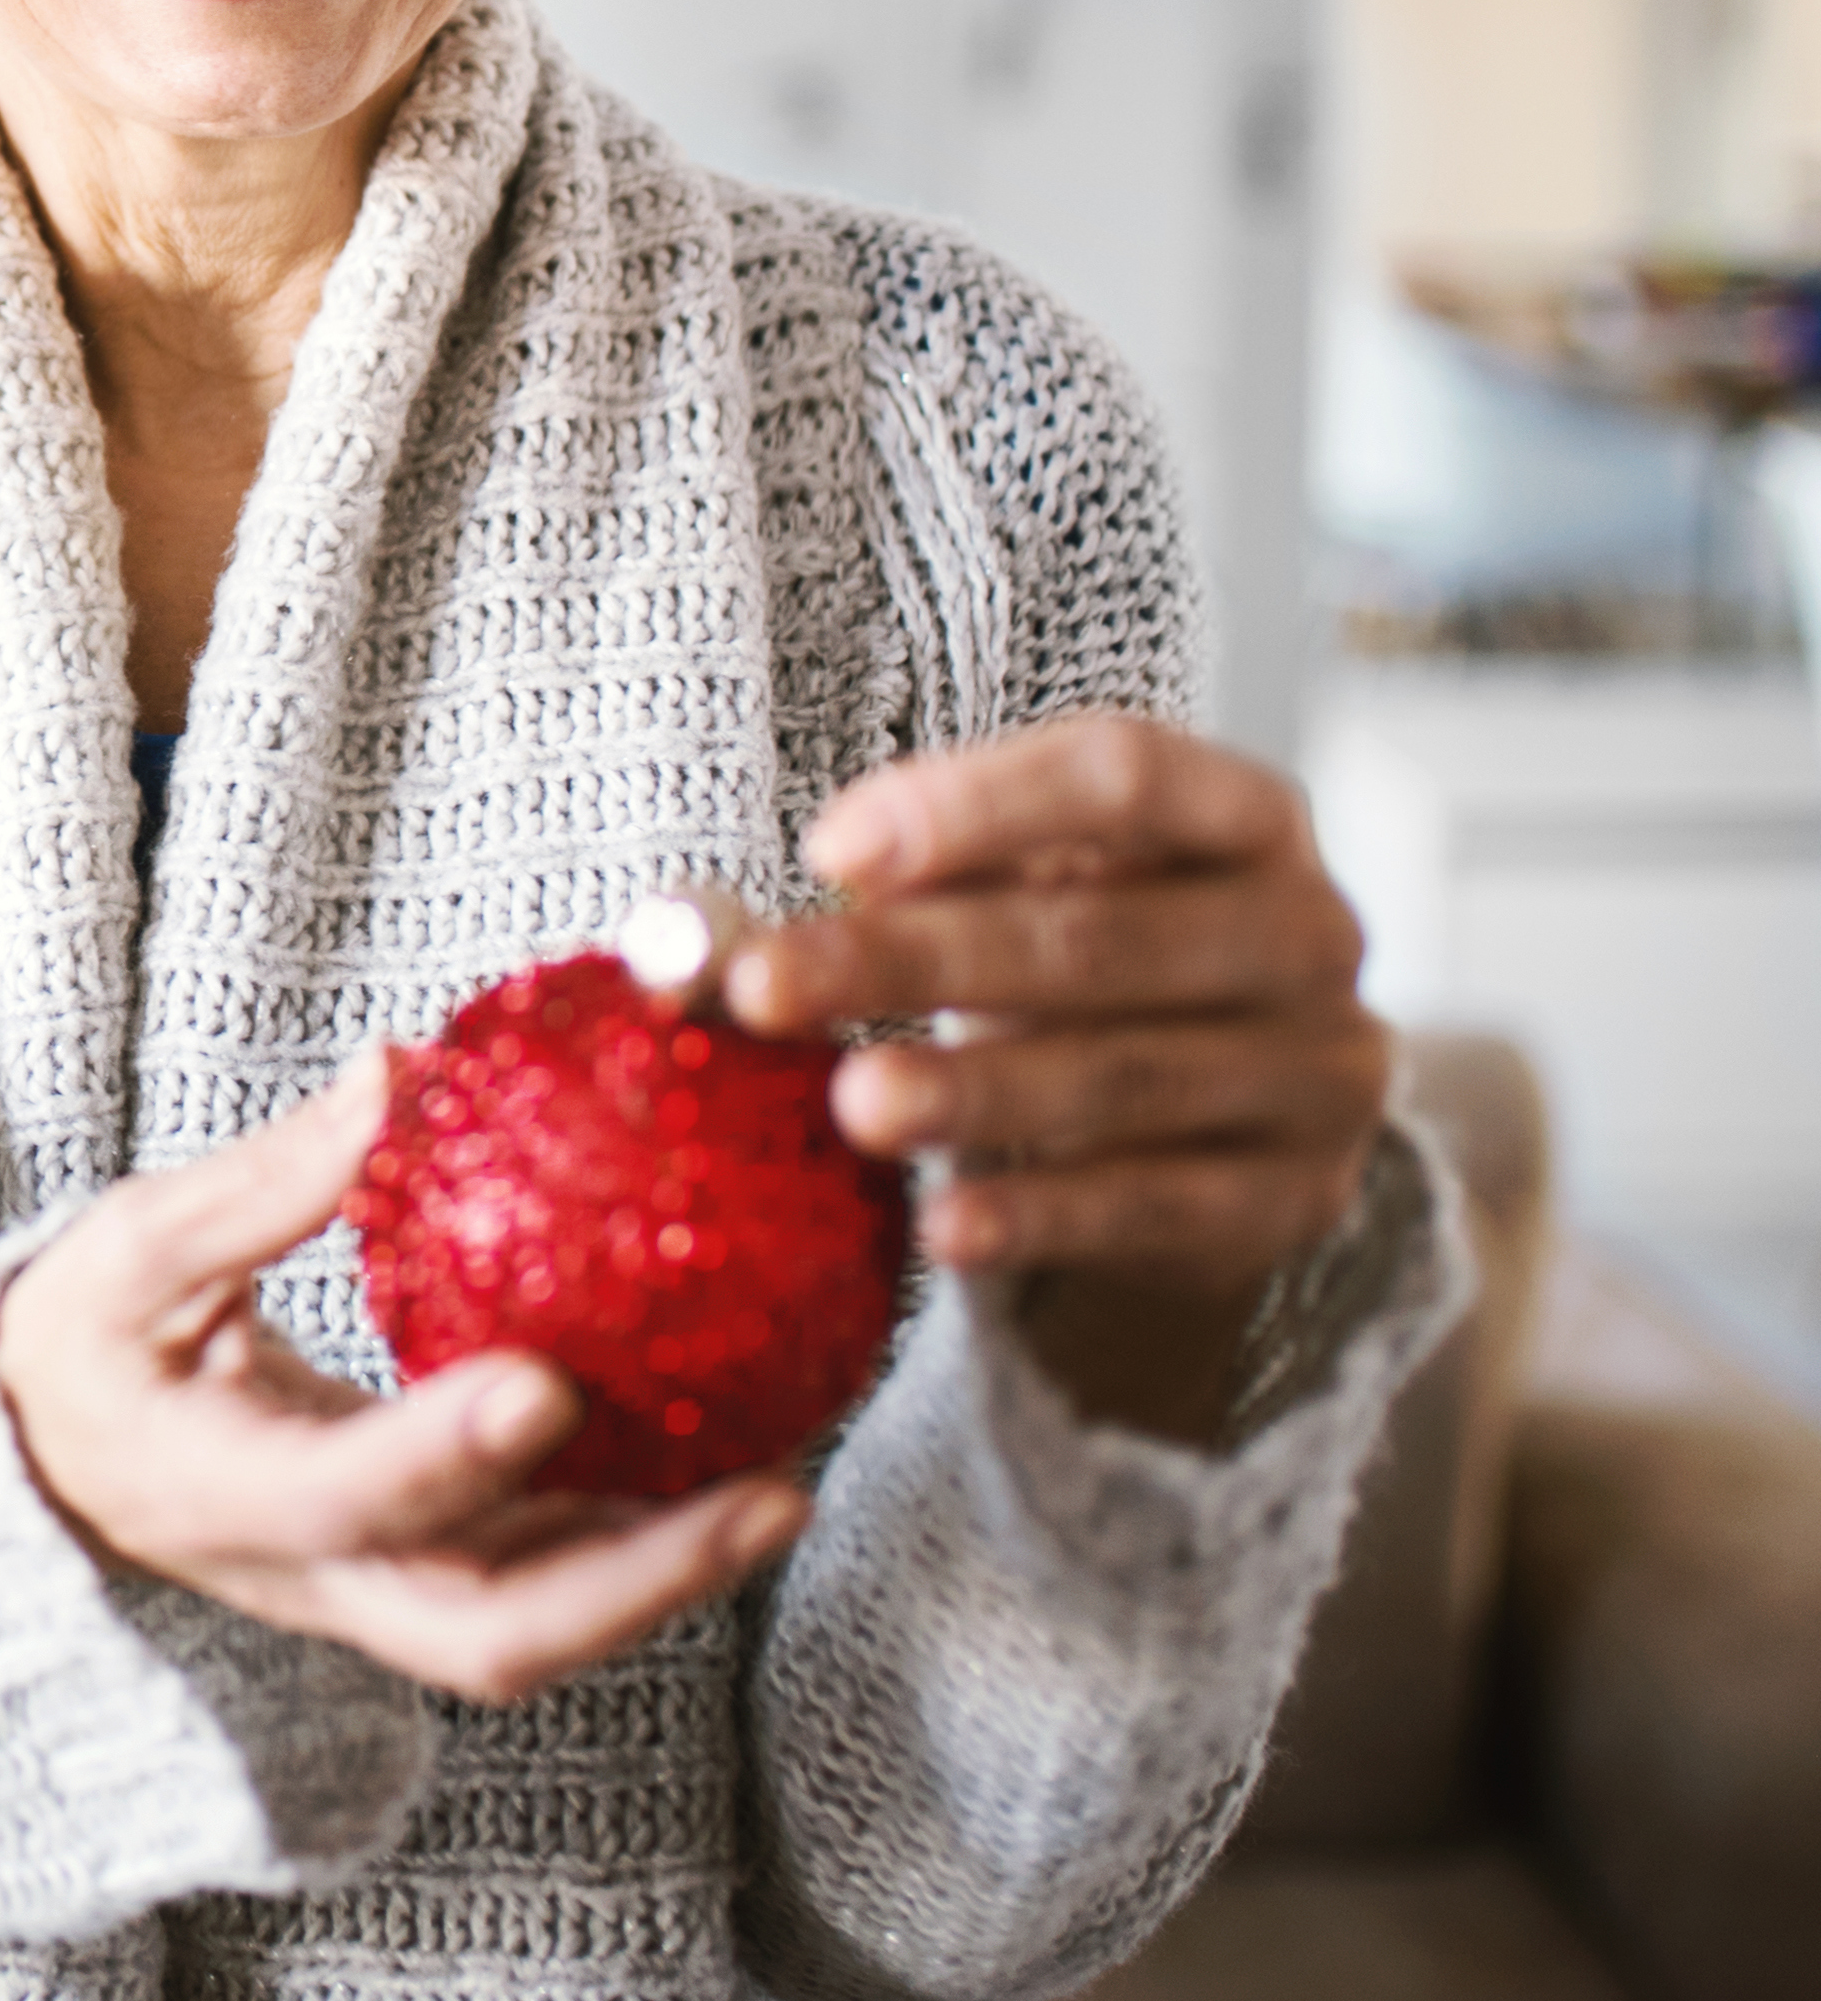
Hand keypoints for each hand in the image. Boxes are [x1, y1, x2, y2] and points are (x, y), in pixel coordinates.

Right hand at [0, 1056, 811, 1703]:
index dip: (444, 1454)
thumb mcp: (134, 1249)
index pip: (343, 1494)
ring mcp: (371, 1596)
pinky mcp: (417, 1583)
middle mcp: (310, 1573)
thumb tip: (395, 1075)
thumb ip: (264, 1180)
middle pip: (487, 1632)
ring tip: (781, 1488)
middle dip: (635, 1580)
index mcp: (219, 1487)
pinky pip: (542, 1587)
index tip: (545, 1383)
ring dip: (665, 1575)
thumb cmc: (86, 1342)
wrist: (52, 1463)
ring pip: (535, 1632)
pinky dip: (639, 1546)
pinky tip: (727, 1470)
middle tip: (766, 1496)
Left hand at [726, 713, 1388, 1440]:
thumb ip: (882, 894)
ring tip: (851, 1104)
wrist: (1221, 1127)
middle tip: (770, 989)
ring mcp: (1319, 1070)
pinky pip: (1155, 1206)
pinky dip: (1041, 1216)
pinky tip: (942, 1229)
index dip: (975, 807)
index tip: (827, 854)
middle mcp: (1307, 930)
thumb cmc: (1077, 969)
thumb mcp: (1006, 899)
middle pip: (1094, 936)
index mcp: (1240, 814)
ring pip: (1123, 1076)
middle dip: (916, 962)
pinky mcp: (1294, 1197)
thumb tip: (681, 946)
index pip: (1123, 772)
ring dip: (975, 1093)